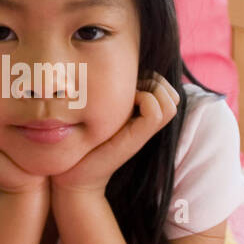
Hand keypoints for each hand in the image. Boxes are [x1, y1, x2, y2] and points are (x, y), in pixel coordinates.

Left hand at [49, 72, 179, 195]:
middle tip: (128, 88)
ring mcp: (144, 132)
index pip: (166, 87)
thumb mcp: (96, 112)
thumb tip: (108, 67)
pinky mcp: (136, 139)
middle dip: (154, 81)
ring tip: (127, 96)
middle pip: (173, 93)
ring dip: (150, 89)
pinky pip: (155, 110)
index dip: (152, 77)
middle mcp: (147, 124)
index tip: (126, 82)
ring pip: (170, 100)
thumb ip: (108, 95)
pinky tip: (122, 106)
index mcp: (140, 116)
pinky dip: (143, 99)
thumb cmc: (79, 143)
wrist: (70, 177)